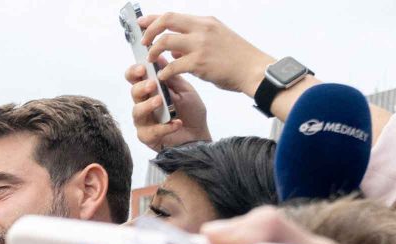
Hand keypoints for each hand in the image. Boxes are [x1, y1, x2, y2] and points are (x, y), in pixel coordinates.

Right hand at [124, 62, 209, 149]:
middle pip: (133, 93)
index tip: (143, 67)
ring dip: (148, 105)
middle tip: (152, 84)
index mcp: (150, 90)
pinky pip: (150, 131)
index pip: (135, 78)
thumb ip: (171, 76)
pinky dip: (164, 127)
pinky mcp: (147, 136)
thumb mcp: (184, 90)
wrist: (199, 134)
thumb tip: (160, 57)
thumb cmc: (190, 111)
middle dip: (141, 87)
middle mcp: (143, 104)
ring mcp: (143, 121)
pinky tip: (176, 122)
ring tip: (160, 101)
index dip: (134, 72)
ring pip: (137, 112)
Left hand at [139, 12, 274, 97]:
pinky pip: (172, 65)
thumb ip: (193, 41)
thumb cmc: (236, 58)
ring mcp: (200, 45)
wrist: (254, 70)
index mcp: (206, 22)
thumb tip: (172, 48)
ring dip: (153, 52)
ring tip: (151, 61)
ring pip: (165, 42)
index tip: (141, 24)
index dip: (153, 19)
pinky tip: (163, 76)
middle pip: (166, 21)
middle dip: (149, 31)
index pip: (173, 15)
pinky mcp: (199, 62)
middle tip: (143, 43)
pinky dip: (164, 71)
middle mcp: (202, 29)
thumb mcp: (216, 40)